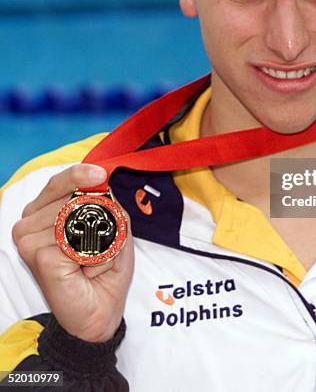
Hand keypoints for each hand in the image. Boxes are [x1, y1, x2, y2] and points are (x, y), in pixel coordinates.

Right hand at [12, 164, 134, 342]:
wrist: (101, 312)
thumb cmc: (104, 271)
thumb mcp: (115, 229)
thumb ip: (107, 204)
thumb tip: (100, 185)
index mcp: (45, 212)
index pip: (59, 182)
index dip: (79, 175)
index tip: (100, 174)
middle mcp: (30, 224)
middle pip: (71, 198)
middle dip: (99, 220)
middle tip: (99, 248)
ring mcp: (30, 241)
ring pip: (75, 217)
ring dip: (99, 240)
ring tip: (91, 260)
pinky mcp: (38, 257)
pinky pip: (76, 240)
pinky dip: (95, 254)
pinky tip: (86, 269)